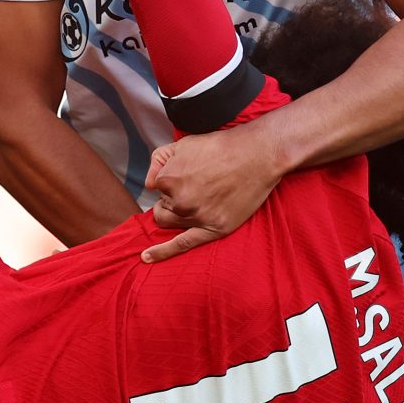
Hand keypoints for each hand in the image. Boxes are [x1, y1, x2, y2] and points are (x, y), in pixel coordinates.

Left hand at [138, 127, 285, 263]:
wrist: (257, 155)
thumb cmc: (221, 147)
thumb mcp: (182, 144)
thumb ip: (158, 161)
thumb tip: (148, 184)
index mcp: (168, 180)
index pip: (156, 189)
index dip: (170, 182)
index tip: (187, 175)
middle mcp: (179, 201)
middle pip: (161, 207)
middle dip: (170, 199)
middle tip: (193, 187)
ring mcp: (196, 216)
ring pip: (169, 222)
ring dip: (175, 213)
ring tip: (195, 199)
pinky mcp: (214, 229)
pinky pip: (182, 245)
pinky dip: (161, 252)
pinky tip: (146, 258)